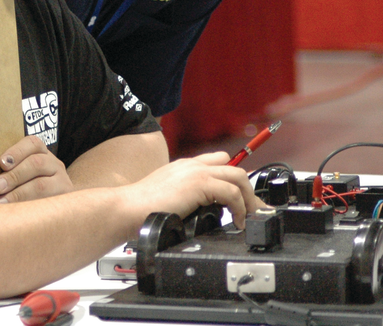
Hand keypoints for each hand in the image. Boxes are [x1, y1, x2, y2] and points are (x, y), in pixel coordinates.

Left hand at [0, 135, 74, 203]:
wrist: (63, 204)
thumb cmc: (29, 186)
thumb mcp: (23, 173)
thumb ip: (9, 170)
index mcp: (42, 152)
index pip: (33, 143)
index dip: (17, 152)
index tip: (2, 163)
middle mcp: (54, 164)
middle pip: (36, 163)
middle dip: (14, 175)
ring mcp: (62, 181)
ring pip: (40, 184)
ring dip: (18, 193)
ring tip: (1, 202)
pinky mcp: (64, 199)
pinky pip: (46, 203)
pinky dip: (28, 207)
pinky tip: (16, 213)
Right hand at [121, 152, 261, 229]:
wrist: (127, 209)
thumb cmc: (141, 210)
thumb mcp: (167, 197)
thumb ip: (185, 198)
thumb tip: (202, 213)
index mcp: (185, 167)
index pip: (219, 160)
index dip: (234, 177)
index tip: (243, 196)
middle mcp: (193, 165)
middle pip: (234, 167)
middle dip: (249, 190)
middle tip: (254, 210)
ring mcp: (197, 172)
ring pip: (238, 177)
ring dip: (249, 199)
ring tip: (249, 217)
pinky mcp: (199, 184)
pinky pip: (232, 193)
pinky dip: (240, 209)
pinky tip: (237, 222)